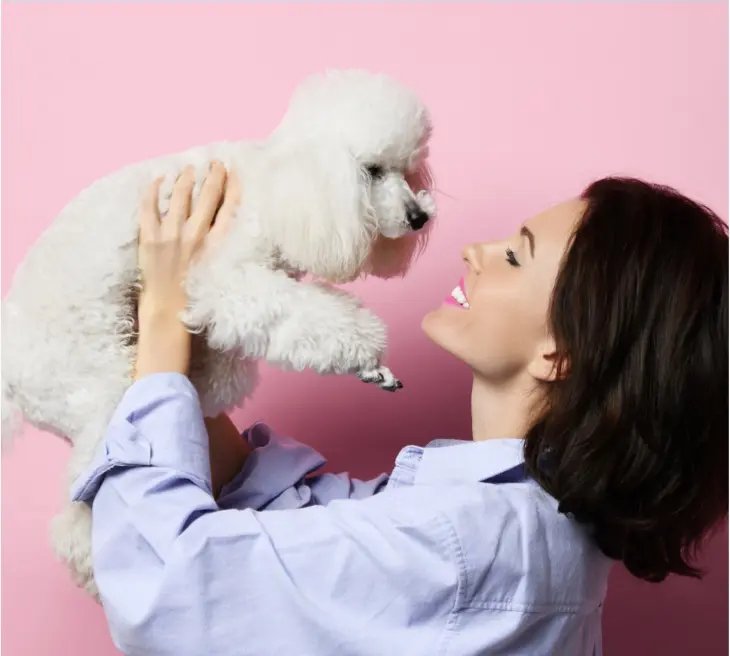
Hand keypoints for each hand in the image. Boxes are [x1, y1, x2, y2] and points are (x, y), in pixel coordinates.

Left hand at [137, 160, 239, 317]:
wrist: (168, 312)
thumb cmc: (195, 296)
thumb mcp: (217, 271)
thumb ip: (219, 248)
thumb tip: (221, 226)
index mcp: (216, 246)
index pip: (230, 208)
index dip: (233, 187)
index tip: (234, 173)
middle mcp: (196, 236)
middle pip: (208, 196)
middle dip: (213, 176)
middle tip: (215, 163)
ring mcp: (172, 236)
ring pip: (181, 195)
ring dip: (186, 178)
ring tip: (189, 169)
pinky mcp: (150, 238)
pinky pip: (149, 207)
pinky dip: (153, 190)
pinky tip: (157, 179)